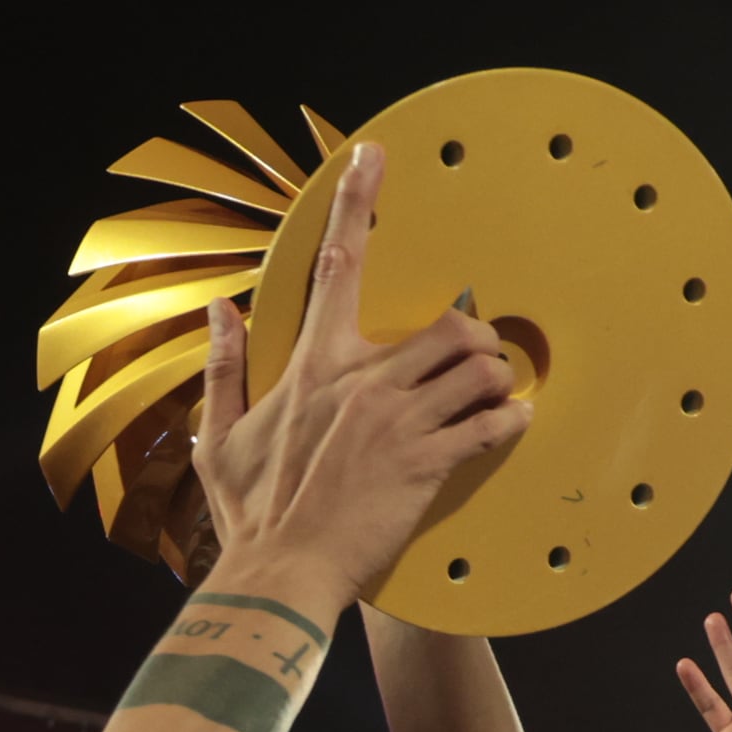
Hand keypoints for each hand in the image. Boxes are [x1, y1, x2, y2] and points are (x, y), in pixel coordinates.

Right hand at [190, 145, 529, 605]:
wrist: (281, 574)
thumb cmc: (251, 512)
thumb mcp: (220, 434)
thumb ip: (224, 366)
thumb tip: (219, 311)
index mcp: (313, 368)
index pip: (337, 266)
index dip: (357, 203)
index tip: (373, 157)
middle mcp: (361, 384)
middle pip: (448, 324)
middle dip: (475, 339)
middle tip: (474, 363)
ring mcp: (398, 423)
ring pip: (479, 368)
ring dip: (498, 379)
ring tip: (494, 396)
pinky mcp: (426, 465)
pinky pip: (491, 425)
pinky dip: (511, 423)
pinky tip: (512, 427)